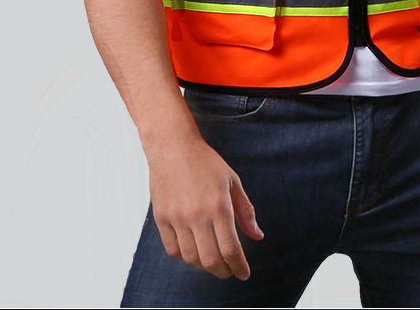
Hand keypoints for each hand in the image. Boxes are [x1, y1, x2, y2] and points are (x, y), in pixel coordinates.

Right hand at [148, 131, 263, 280]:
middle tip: (229, 270)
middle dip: (223, 271)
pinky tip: (193, 250)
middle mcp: (197, 215)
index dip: (239, 267)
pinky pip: (173, 249)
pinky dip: (184, 256)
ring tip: (212, 260)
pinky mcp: (162, 218)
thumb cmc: (205, 161)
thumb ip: (245, 211)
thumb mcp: (232, 181)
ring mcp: (177, 218)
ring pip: (191, 258)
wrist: (173, 146)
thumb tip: (257, 236)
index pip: (231, 249)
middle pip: (211, 260)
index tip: (243, 273)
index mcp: (219, 206)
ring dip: (204, 266)